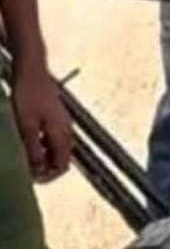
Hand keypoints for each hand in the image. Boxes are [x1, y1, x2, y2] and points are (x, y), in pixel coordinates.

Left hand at [12, 65, 71, 182]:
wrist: (32, 70)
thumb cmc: (28, 96)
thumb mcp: (26, 126)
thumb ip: (32, 149)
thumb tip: (37, 170)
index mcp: (61, 133)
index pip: (63, 165)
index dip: (48, 176)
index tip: (31, 178)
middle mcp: (66, 129)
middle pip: (61, 158)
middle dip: (44, 167)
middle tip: (25, 168)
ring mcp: (62, 122)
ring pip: (56, 148)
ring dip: (42, 156)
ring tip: (24, 155)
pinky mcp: (55, 116)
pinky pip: (52, 138)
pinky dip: (41, 145)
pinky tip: (27, 140)